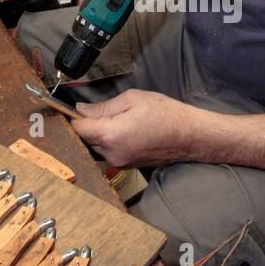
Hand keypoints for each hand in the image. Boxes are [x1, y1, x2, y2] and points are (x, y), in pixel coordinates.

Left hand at [71, 89, 206, 167]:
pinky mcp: (126, 166)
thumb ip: (103, 106)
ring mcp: (119, 162)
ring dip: (100, 134)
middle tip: (103, 110)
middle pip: (86, 139)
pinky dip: (111, 142)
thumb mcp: (133, 99)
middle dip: (89, 125)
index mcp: (111, 135)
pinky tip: (126, 130)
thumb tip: (81, 110)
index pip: (78, 128)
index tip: (74, 108)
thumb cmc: (166, 114)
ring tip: (119, 120)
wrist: (190, 136)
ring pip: (97, 147)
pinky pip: (109, 152)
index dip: (74, 117)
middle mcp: (112, 153)